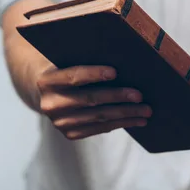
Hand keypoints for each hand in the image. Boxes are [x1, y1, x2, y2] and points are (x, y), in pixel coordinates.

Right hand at [35, 65, 151, 139]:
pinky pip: (100, 128)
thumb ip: (84, 58)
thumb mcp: (66, 60)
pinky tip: (136, 120)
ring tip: (146, 111)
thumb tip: (120, 56)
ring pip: (99, 117)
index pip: (73, 76)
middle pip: (90, 99)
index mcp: (48, 81)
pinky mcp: (70, 133)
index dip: (93, 74)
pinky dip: (120, 124)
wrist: (44, 93)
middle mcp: (51, 104)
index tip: (115, 72)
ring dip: (125, 114)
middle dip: (118, 97)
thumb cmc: (64, 69)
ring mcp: (60, 122)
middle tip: (140, 96)